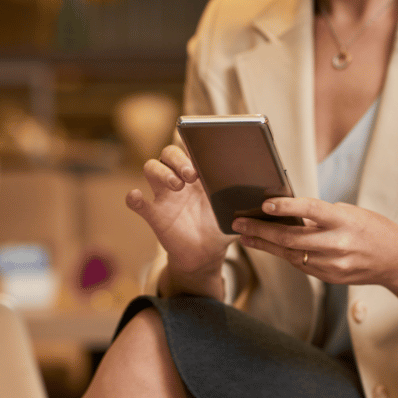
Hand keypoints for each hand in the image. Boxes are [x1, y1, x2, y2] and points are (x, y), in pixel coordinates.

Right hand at [126, 145, 233, 296]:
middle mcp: (180, 179)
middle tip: (192, 174)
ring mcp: (164, 195)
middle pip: (168, 153)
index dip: (192, 142)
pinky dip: (134, 199)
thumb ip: (246, 199)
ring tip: (177, 186)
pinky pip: (138, 203)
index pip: (190, 146)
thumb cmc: (222, 227)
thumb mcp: (237, 211)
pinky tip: (136, 196)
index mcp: (200, 173)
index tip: (202, 151)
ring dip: (161, 172)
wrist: (207, 255)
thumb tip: (264, 191)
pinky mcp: (154, 215)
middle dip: (178, 159)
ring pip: (151, 168)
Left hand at [231, 197, 397, 286]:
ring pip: (291, 254)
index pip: (310, 210)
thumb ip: (319, 215)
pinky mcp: (330, 278)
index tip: (265, 204)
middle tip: (240, 223)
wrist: (395, 259)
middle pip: (292, 238)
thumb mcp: (349, 213)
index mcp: (344, 221)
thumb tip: (285, 213)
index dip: (286, 207)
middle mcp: (338, 244)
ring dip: (265, 245)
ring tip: (246, 236)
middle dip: (261, 231)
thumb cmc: (370, 228)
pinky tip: (269, 247)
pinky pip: (301, 265)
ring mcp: (333, 264)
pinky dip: (284, 254)